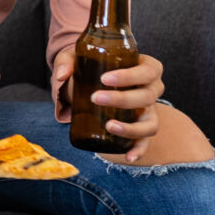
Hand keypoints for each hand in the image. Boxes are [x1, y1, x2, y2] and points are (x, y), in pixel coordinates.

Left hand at [52, 47, 164, 163]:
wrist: (95, 79)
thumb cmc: (92, 64)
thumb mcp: (78, 57)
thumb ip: (67, 62)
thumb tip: (62, 75)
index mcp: (146, 68)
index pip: (147, 71)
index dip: (130, 76)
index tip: (104, 79)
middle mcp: (153, 89)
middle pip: (147, 96)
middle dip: (122, 99)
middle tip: (95, 98)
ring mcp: (149, 110)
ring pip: (150, 123)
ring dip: (131, 127)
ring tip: (108, 126)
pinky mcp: (141, 126)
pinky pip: (146, 141)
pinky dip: (139, 150)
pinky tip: (127, 157)